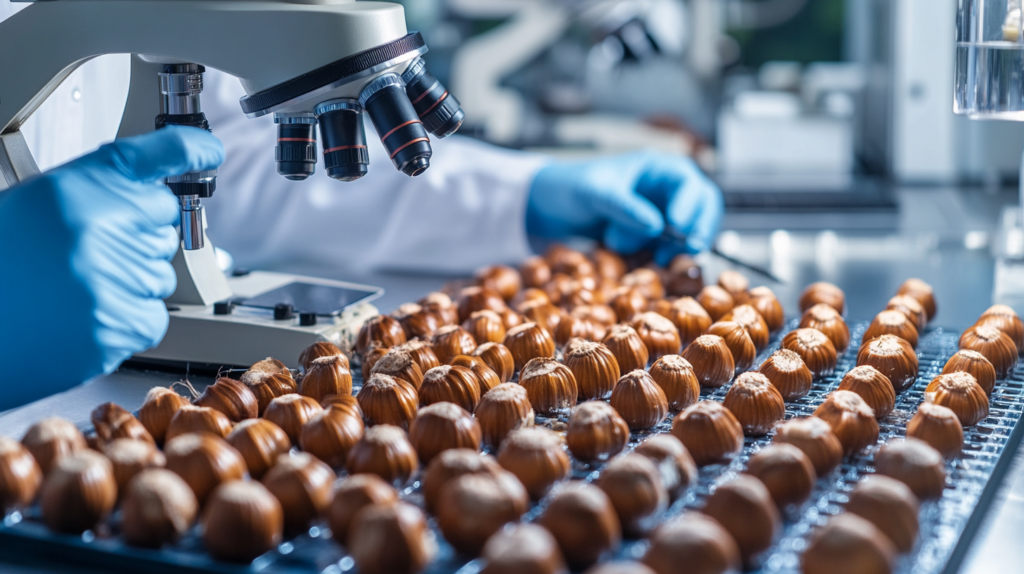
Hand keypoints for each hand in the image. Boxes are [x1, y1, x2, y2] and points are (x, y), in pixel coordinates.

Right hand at [0, 126, 223, 407]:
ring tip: (71, 291)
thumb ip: (95, 195)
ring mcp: (111, 279)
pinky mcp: (117, 325)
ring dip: (129, 283)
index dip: (187, 151)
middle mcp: (99, 228)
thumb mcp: (35, 206)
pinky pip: (153, 317)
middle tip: (78, 257)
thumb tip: (150, 201)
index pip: (151, 159)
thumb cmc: (1, 264)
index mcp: (74, 190)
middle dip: (133, 238)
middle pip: (162, 225)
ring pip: (159, 274)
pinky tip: (83, 317)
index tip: (210, 150)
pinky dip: (127, 321)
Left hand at [526, 151, 723, 264]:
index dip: (690, 204)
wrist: (550, 206)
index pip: (688, 182)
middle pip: (702, 206)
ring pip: (687, 231)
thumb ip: (624, 206)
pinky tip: (644, 259)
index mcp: (656, 169)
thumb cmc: (572, 187)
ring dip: (675, 245)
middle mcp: (665, 190)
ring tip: (655, 257)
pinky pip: (668, 248)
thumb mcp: (595, 193)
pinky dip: (662, 256)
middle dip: (698, 228)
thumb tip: (656, 224)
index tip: (678, 226)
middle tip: (689, 249)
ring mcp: (661, 214)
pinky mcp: (651, 237)